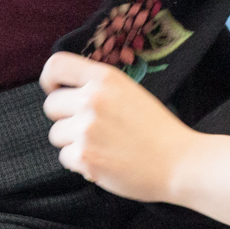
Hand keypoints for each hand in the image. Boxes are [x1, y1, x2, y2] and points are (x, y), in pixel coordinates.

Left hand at [40, 53, 200, 201]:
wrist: (179, 162)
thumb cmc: (158, 130)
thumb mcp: (130, 92)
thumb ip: (99, 88)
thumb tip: (65, 92)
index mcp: (106, 78)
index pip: (56, 65)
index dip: (50, 79)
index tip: (57, 91)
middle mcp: (93, 99)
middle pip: (51, 105)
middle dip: (65, 118)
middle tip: (91, 128)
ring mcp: (87, 128)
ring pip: (56, 134)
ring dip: (73, 142)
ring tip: (103, 145)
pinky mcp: (85, 156)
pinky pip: (64, 157)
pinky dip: (81, 163)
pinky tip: (105, 160)